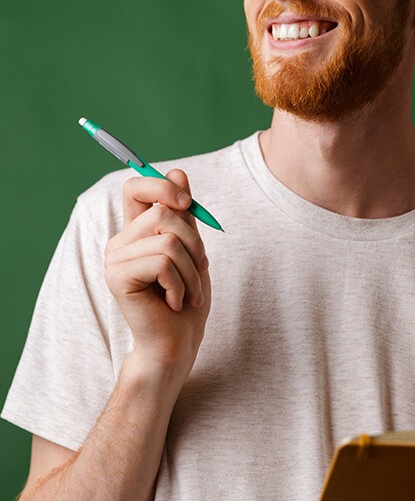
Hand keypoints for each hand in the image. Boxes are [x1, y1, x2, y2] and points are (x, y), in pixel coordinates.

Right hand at [104, 170, 210, 379]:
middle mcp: (121, 241)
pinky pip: (163, 263)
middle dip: (195, 242)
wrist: (177, 344)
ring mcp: (115, 259)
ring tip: (188, 292)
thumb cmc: (186, 299)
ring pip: (168, 240)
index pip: (135, 187)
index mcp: (136, 231)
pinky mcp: (117, 278)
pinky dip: (181, 284)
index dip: (161, 185)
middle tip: (198, 270)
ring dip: (192, 270)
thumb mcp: (192, 250)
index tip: (187, 203)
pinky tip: (174, 302)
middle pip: (164, 212)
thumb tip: (178, 171)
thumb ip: (184, 215)